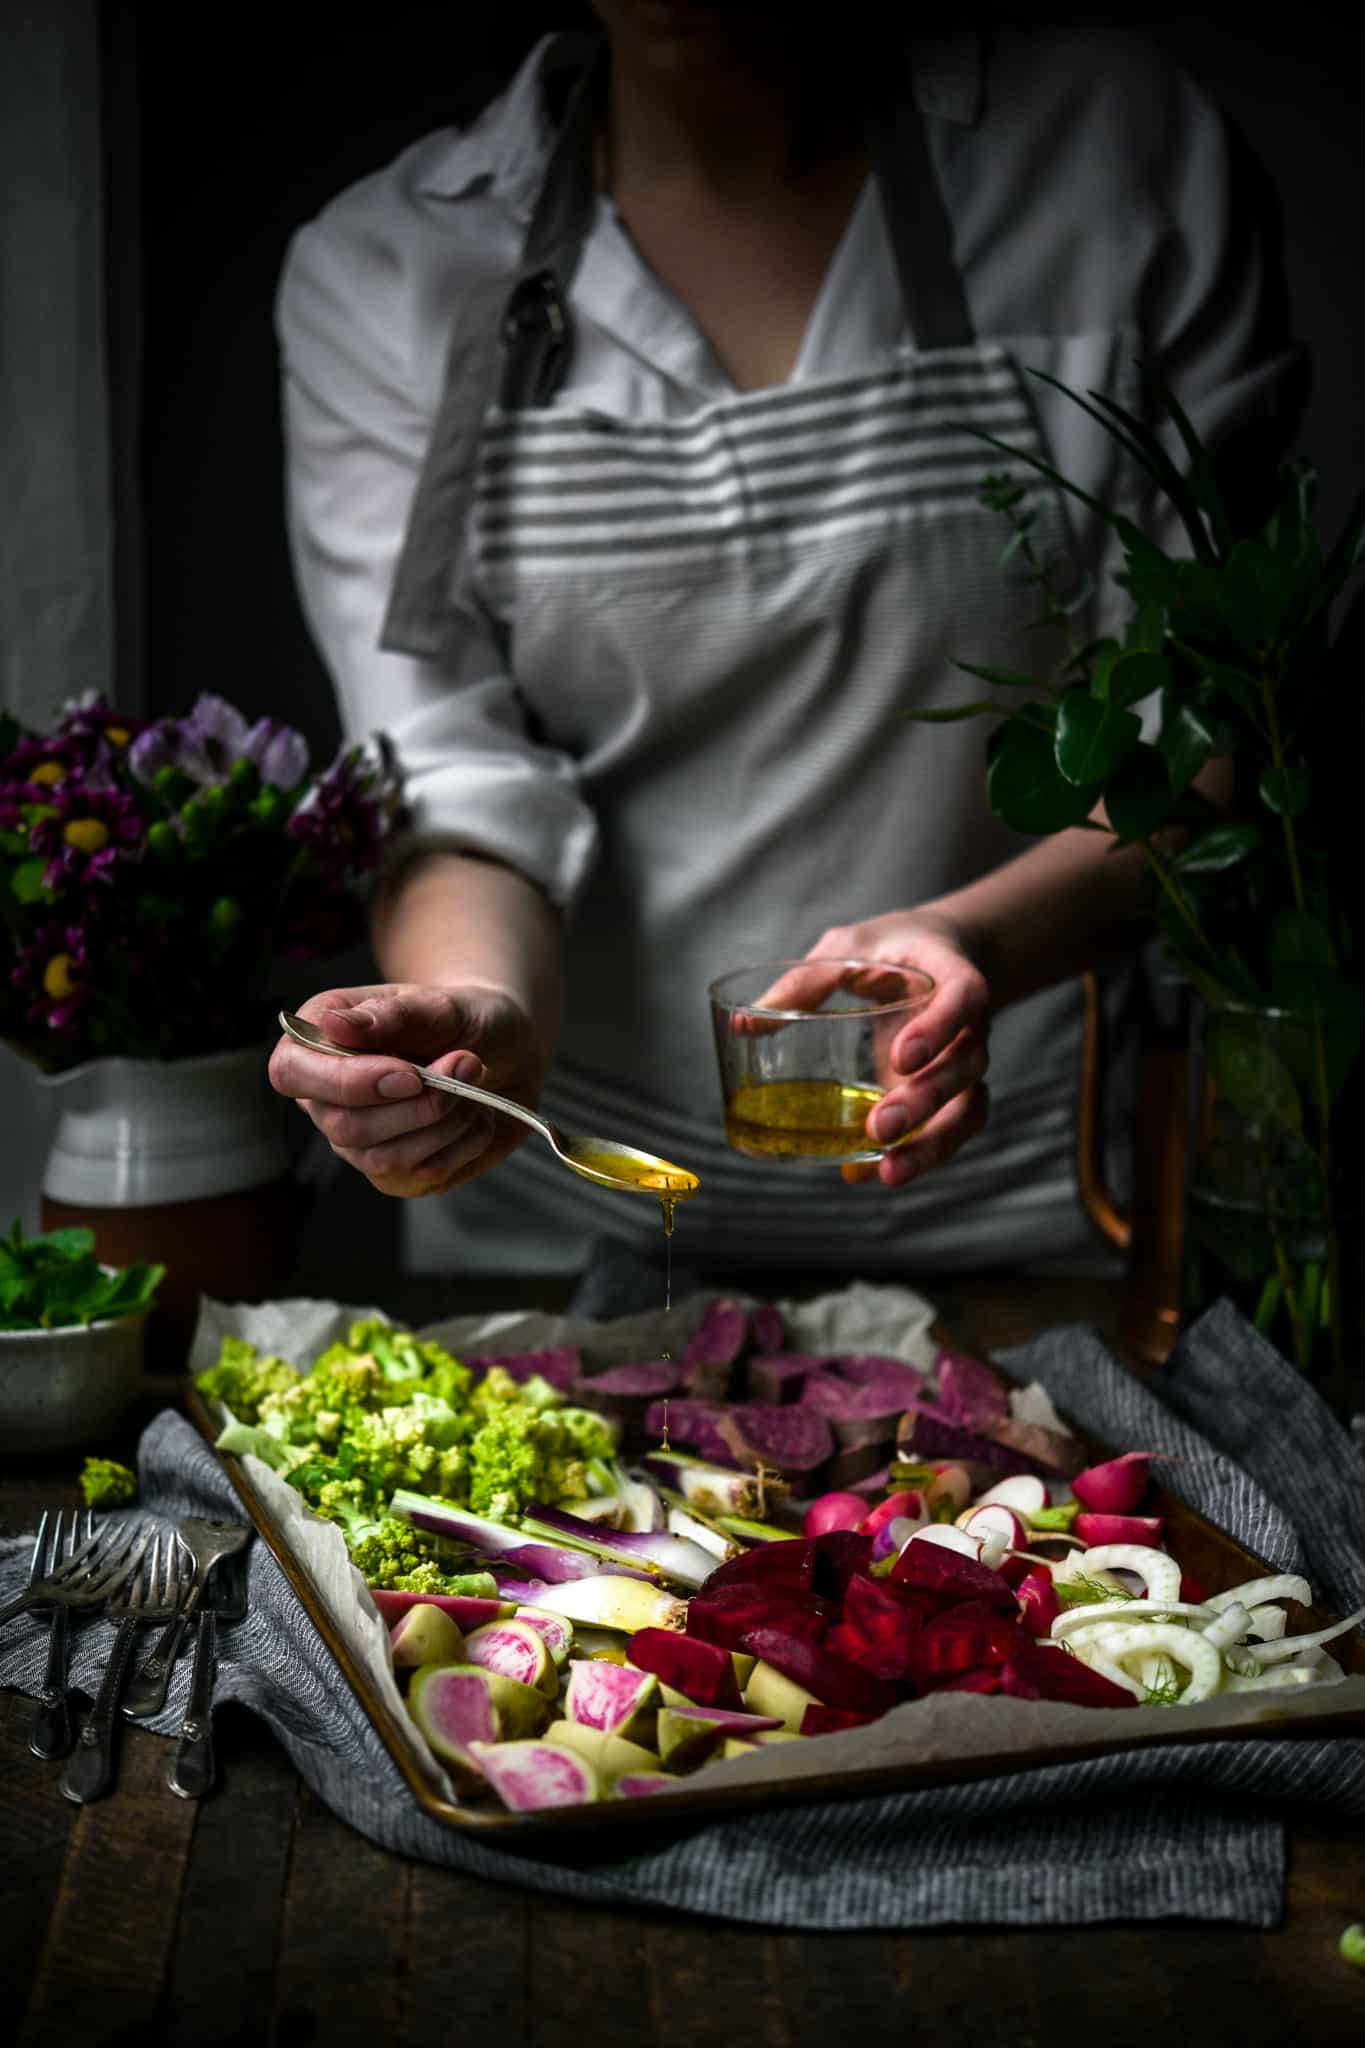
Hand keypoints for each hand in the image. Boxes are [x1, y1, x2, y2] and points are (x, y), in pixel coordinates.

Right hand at [268, 982, 545, 1197]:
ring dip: (444, 1123)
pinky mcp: (395, 1171)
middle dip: (417, 1105)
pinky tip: (475, 1116)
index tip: (410, 1073)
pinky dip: (462, 1145)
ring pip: (382, 1159)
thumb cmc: (461, 1019)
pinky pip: (419, 1177)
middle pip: (343, 1126)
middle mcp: (327, 1096)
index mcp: (319, 1040)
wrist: (505, 1050)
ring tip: (473, 1087)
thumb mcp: (435, 1004)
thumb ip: (387, 1015)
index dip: (347, 1081)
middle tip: (465, 1066)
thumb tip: (332, 1024)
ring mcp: (358, 1140)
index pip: (291, 1073)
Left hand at [764, 911, 990, 1188]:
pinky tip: (865, 1175)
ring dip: (931, 1145)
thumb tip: (744, 1023)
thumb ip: (808, 981)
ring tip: (887, 1173)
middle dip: (925, 1101)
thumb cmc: (889, 950)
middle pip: (965, 1067)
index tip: (900, 1057)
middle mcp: (969, 1027)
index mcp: (952, 978)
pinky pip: (947, 1132)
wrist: (935, 955)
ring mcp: (962, 1066)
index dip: (939, 1029)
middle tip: (879, 1127)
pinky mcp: (948, 1096)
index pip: (964, 999)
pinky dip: (913, 1157)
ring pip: (967, 1110)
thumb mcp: (849, 948)